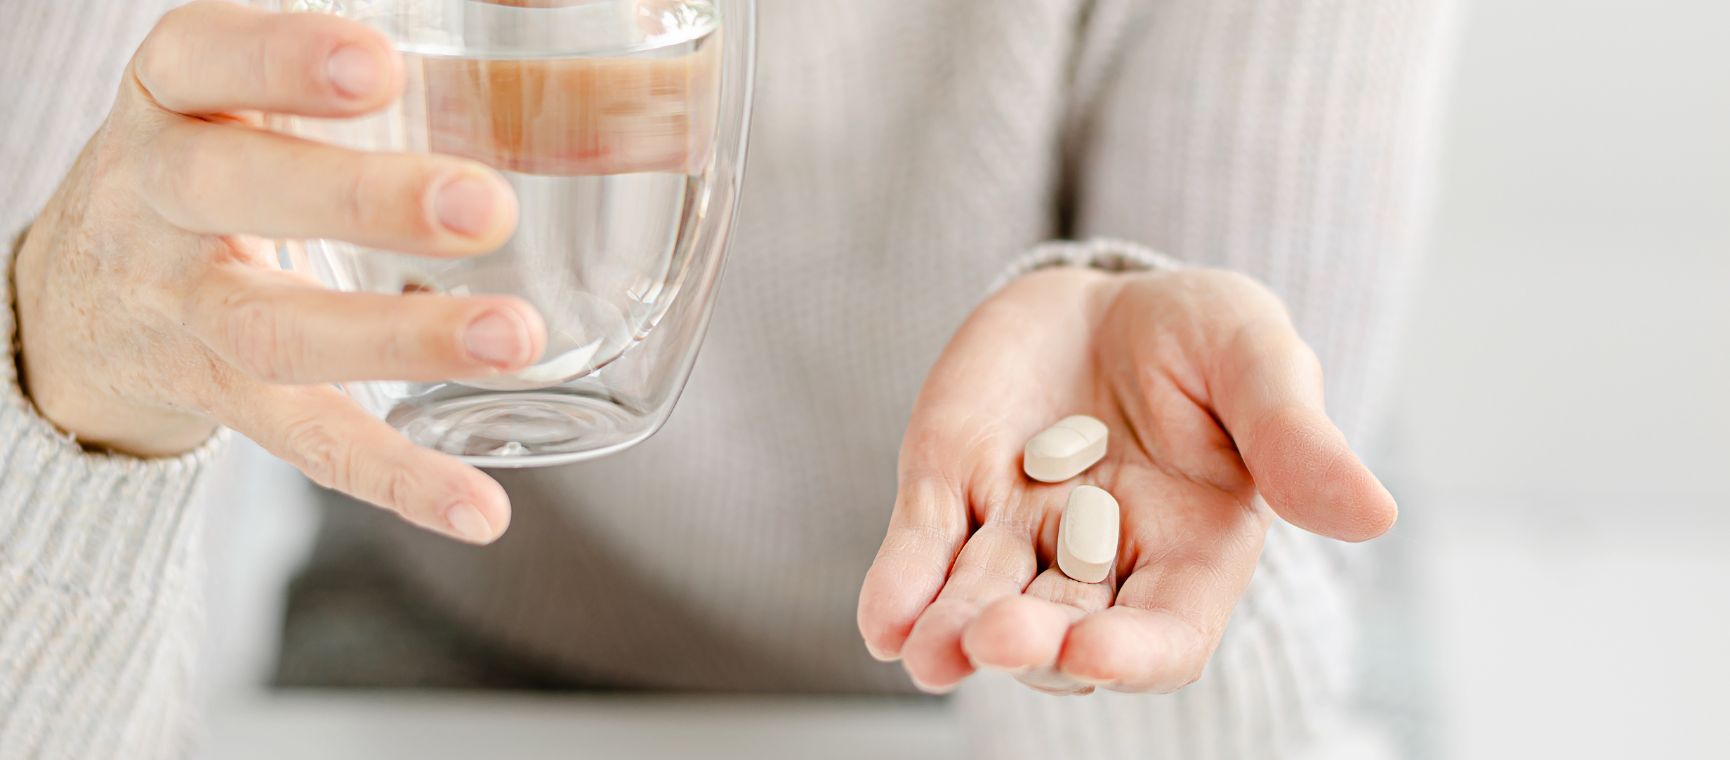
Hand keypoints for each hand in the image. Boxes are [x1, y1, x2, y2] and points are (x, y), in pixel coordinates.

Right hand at [15, 1, 539, 542]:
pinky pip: (308, 442)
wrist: (79, 294)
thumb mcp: (266, 101)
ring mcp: (182, 311)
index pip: (201, 59)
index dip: (280, 60)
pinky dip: (398, 479)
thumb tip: (631, 95)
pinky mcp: (223, 401)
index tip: (380, 69)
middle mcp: (159, 198)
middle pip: (234, 190)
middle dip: (359, 199)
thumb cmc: (221, 161)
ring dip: (398, 338)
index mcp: (175, 98)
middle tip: (485, 207)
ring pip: (273, 330)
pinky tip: (481, 510)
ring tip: (513, 338)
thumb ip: (411, 84)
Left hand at [857, 266, 1395, 693]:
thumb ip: (1296, 438)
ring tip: (924, 650)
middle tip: (995, 638)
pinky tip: (881, 622)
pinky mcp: (950, 493)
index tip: (1094, 653)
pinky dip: (900, 587)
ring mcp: (1018, 534)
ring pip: (982, 603)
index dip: (1133, 655)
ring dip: (953, 632)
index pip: (1165, 633)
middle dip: (1029, 641)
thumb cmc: (1202, 337)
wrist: (1105, 297)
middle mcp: (1100, 562)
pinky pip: (922, 550)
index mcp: (1190, 550)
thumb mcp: (1259, 361)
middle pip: (1063, 631)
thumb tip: (1375, 514)